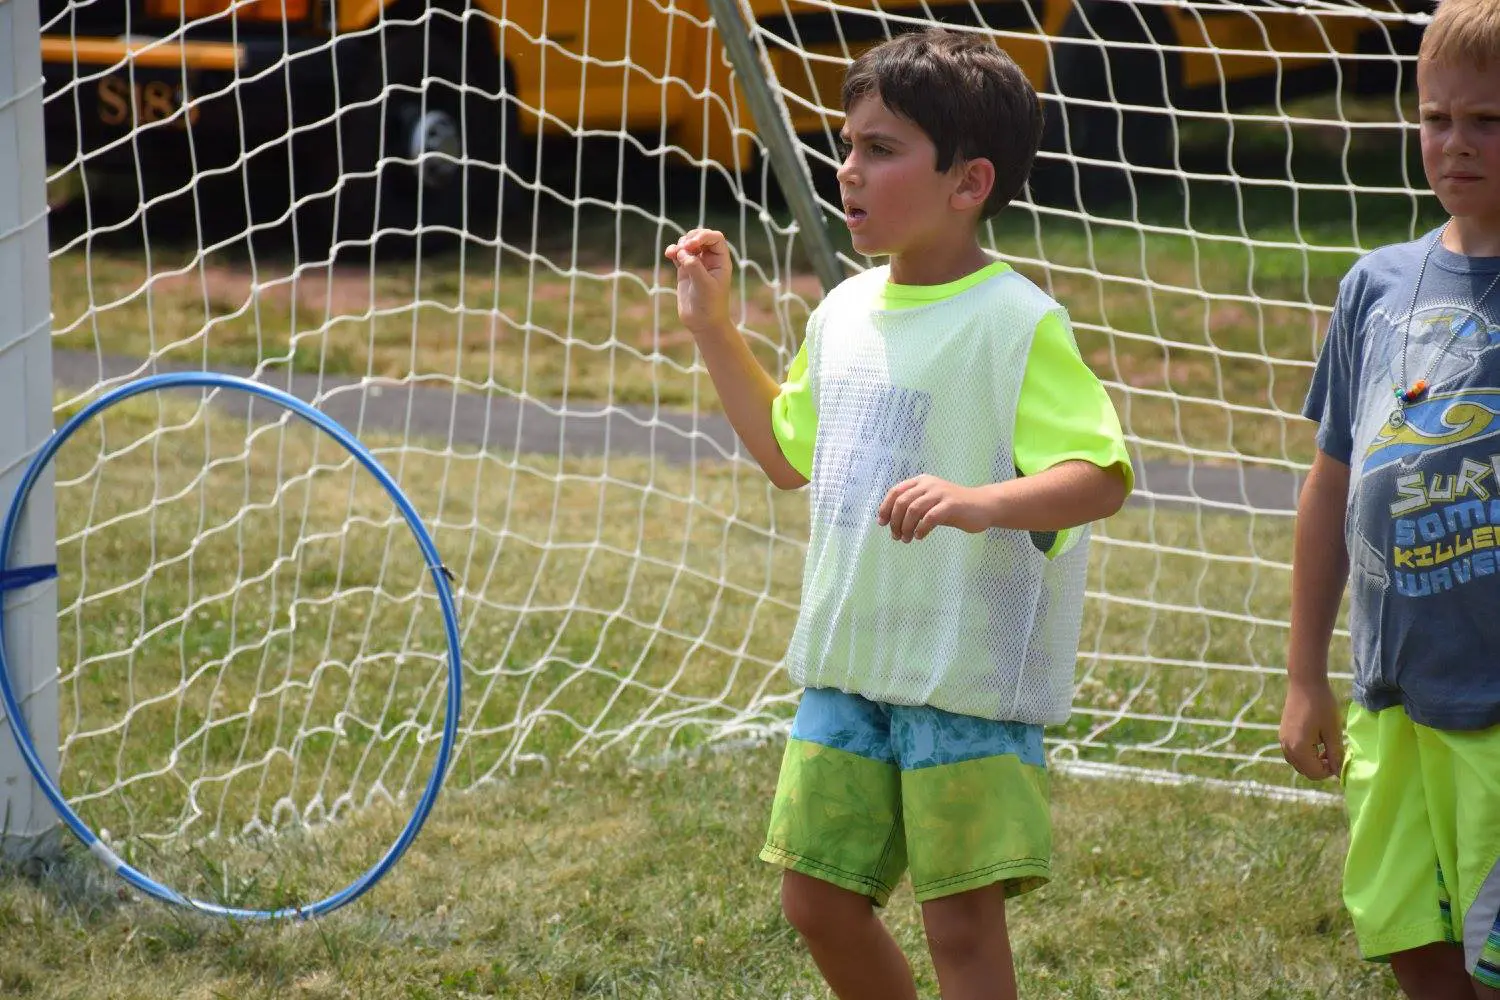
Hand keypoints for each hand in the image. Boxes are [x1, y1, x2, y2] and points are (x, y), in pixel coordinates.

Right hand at [664, 228, 733, 336]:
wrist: (703, 323)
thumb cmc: (710, 305)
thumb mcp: (704, 285)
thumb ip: (694, 267)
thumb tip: (682, 252)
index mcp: (721, 261)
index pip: (715, 238)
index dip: (703, 236)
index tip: (692, 245)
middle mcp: (710, 260)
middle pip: (701, 237)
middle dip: (690, 238)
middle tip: (683, 248)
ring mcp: (697, 265)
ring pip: (688, 244)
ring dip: (680, 244)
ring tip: (674, 254)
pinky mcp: (685, 271)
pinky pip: (679, 255)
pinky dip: (673, 251)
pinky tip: (669, 254)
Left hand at [876, 475, 990, 541]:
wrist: (983, 506)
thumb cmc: (953, 507)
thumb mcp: (930, 503)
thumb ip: (913, 507)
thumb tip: (891, 521)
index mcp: (921, 481)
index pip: (896, 491)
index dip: (885, 507)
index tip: (882, 523)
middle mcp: (929, 484)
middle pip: (902, 501)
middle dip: (895, 521)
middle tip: (896, 536)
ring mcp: (940, 493)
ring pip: (913, 509)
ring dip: (906, 527)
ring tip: (906, 539)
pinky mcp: (951, 504)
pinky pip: (930, 517)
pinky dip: (921, 528)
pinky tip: (919, 536)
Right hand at [1278, 677, 1343, 780]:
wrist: (1305, 683)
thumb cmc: (1322, 705)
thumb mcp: (1333, 730)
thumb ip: (1335, 754)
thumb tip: (1338, 772)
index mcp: (1299, 748)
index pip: (1315, 773)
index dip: (1330, 771)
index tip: (1339, 757)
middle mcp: (1287, 747)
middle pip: (1305, 771)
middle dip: (1321, 768)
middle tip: (1333, 753)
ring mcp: (1283, 740)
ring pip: (1298, 764)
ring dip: (1312, 762)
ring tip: (1325, 747)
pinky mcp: (1282, 734)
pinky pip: (1292, 753)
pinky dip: (1304, 754)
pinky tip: (1315, 741)